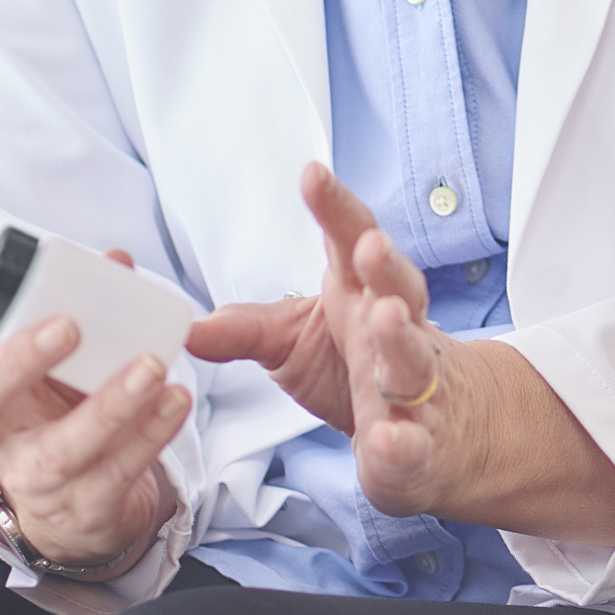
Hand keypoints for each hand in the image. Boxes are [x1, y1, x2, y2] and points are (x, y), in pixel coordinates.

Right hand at [0, 236, 186, 576]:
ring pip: (60, 448)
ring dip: (108, 405)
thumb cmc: (59, 408)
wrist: (78, 503)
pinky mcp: (83, 505)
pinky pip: (116, 473)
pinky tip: (174, 401)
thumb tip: (116, 260)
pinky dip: (150, 435)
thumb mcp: (58, 358)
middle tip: (67, 325)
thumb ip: (82, 305)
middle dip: (17, 360)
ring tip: (150, 366)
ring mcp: (32, 473)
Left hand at [182, 161, 396, 430]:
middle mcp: (396, 330)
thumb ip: (243, 331)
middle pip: (400, 288)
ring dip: (402, 338)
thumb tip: (186, 326)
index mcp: (361, 294)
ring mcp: (414, 385)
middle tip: (369, 245)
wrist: (428, 430)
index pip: (351, 240)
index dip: (335, 207)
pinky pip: (413, 441)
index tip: (312, 173)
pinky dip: (402, 441)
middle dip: (385, 265)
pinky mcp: (419, 441)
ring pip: (414, 357)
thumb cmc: (355, 370)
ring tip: (387, 318)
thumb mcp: (291, 343)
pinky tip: (387, 439)